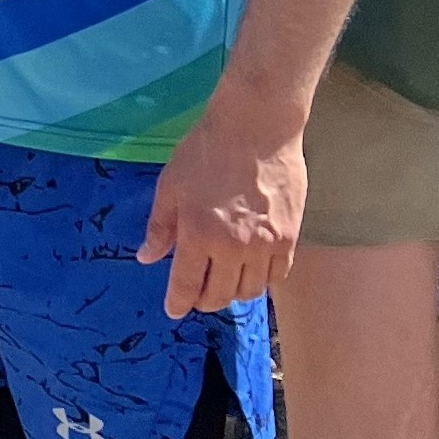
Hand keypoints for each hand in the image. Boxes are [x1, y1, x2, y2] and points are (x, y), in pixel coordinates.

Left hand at [138, 85, 308, 316]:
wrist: (257, 127)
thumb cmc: (206, 151)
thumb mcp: (170, 186)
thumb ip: (160, 227)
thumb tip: (147, 258)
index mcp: (198, 235)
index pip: (187, 285)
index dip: (178, 303)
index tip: (174, 310)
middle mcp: (233, 248)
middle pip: (220, 295)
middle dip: (204, 301)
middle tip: (197, 296)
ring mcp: (266, 245)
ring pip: (250, 291)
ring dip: (233, 294)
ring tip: (223, 285)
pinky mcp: (290, 237)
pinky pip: (277, 275)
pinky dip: (262, 281)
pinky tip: (251, 273)